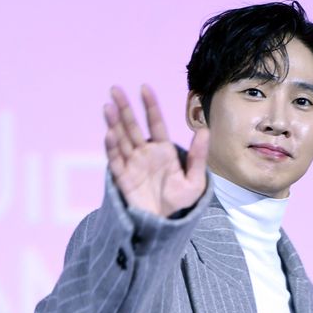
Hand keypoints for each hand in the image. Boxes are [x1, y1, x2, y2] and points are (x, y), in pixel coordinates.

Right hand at [103, 84, 208, 216]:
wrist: (165, 225)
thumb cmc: (180, 202)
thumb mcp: (194, 181)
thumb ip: (198, 157)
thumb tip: (204, 131)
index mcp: (163, 151)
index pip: (156, 123)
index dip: (150, 106)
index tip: (145, 88)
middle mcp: (145, 154)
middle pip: (133, 127)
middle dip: (125, 109)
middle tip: (115, 89)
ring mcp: (132, 164)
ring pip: (121, 139)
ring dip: (114, 123)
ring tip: (108, 107)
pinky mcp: (123, 178)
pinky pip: (116, 160)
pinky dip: (112, 148)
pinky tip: (110, 134)